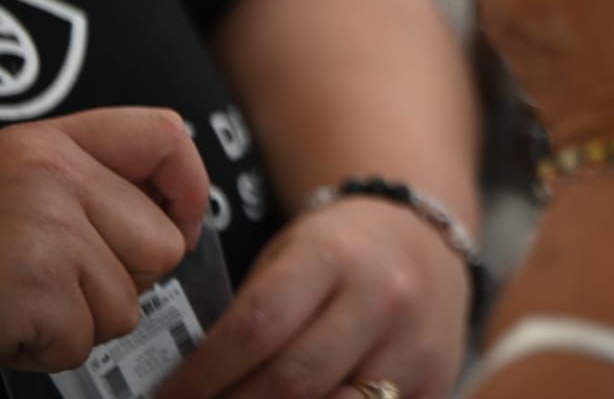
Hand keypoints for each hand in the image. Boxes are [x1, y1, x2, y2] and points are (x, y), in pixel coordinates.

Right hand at [0, 108, 208, 371]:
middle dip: (116, 281)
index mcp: (46, 143)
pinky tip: (3, 325)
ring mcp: (44, 230)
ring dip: (76, 323)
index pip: (164, 137)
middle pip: (160, 246)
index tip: (181, 224)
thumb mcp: (10, 192)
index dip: (188, 187)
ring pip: (126, 304)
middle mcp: (52, 174)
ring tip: (15, 302)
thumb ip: (80, 191)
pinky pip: (82, 342)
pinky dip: (44, 351)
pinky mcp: (35, 287)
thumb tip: (173, 227)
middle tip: (47, 283)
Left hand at [158, 197, 468, 398]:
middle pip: (291, 381)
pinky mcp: (437, 380)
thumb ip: (251, 313)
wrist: (423, 242)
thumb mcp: (292, 256)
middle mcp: (383, 297)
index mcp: (334, 256)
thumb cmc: (339, 252)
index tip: (165, 398)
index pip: (256, 326)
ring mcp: (415, 343)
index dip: (202, 375)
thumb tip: (184, 384)